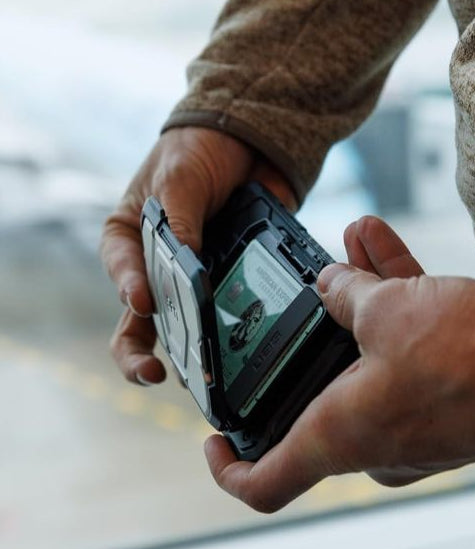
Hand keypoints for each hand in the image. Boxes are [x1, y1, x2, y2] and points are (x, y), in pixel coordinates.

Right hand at [100, 127, 294, 384]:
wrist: (251, 145)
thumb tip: (185, 262)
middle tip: (152, 374)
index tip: (144, 301)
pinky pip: (227, 313)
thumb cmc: (199, 152)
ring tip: (203, 375)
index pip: (121, 267)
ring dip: (190, 353)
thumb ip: (180, 220)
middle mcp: (157, 266)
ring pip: (184, 327)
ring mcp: (194, 280)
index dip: (129, 288)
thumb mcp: (181, 177)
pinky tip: (239, 352)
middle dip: (142, 351)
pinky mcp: (229, 283)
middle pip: (142, 318)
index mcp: (130, 237)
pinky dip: (231, 335)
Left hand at [204, 216, 474, 511]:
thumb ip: (347, 295)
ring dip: (358, 304)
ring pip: (365, 360)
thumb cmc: (459, 360)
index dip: (229, 467)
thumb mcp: (386, 311)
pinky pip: (403, 355)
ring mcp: (409, 424)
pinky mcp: (442, 401)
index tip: (215, 438)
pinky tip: (380, 245)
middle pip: (318, 395)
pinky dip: (393, 309)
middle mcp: (371, 442)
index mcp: (338, 438)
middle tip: (304, 295)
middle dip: (311, 337)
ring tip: (350, 245)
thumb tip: (331, 283)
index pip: (265, 484)